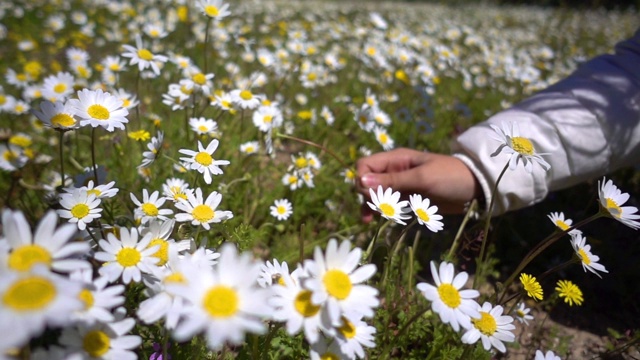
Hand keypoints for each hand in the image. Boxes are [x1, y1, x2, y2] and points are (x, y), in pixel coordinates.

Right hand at [356, 148, 480, 222]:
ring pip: (375, 195)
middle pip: (367, 181)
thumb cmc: (450, 177)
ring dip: (371, 206)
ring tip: (370, 220)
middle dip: (366, 195)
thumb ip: (392, 181)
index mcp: (396, 159)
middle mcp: (394, 171)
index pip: (365, 165)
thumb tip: (361, 181)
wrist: (475, 188)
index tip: (369, 194)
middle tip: (374, 209)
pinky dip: (383, 212)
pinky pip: (388, 205)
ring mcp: (400, 186)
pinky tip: (383, 219)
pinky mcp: (408, 199)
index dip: (362, 179)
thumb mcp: (421, 178)